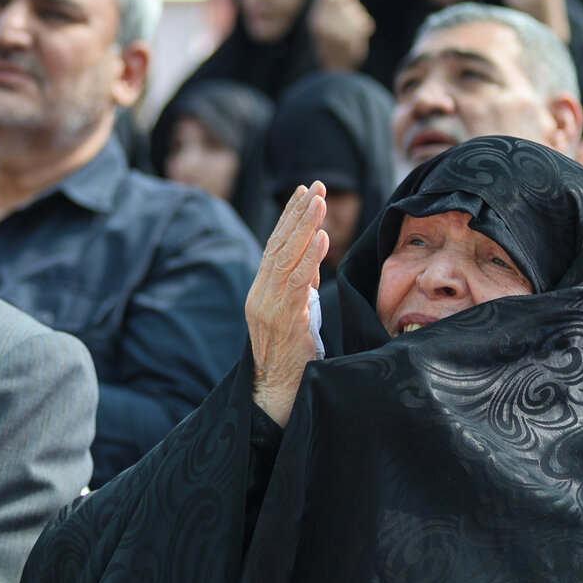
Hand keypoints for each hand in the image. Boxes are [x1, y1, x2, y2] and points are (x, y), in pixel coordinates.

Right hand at [244, 182, 328, 426]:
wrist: (276, 396)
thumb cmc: (292, 360)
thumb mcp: (298, 317)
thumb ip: (301, 289)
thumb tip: (314, 262)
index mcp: (261, 293)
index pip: (274, 247)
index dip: (289, 218)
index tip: (304, 192)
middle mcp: (260, 296)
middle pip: (277, 246)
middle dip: (297, 213)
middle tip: (314, 186)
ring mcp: (267, 308)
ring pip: (285, 259)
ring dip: (303, 227)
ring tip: (318, 201)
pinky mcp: (282, 322)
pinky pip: (297, 284)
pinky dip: (310, 259)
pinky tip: (322, 239)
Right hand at [308, 0, 373, 69]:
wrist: (335, 70)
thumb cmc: (333, 44)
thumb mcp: (325, 24)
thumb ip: (331, 8)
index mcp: (315, 19)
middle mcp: (321, 24)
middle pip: (344, 1)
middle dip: (353, 7)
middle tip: (356, 17)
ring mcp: (333, 32)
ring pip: (355, 12)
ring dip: (360, 18)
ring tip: (358, 28)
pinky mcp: (347, 40)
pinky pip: (363, 24)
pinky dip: (366, 27)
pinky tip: (364, 34)